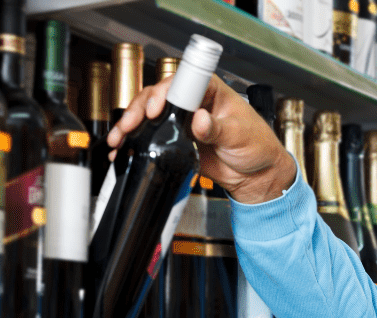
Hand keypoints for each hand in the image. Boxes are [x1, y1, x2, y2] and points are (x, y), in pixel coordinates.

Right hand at [107, 74, 296, 203]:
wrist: (256, 176)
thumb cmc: (257, 146)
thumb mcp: (240, 135)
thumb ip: (217, 128)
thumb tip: (199, 119)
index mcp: (210, 90)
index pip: (181, 82)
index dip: (164, 93)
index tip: (156, 108)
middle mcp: (193, 102)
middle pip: (158, 96)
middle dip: (140, 110)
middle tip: (130, 125)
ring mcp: (183, 122)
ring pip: (150, 116)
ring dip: (131, 126)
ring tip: (119, 138)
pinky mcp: (178, 141)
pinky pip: (153, 137)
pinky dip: (137, 143)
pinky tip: (124, 148)